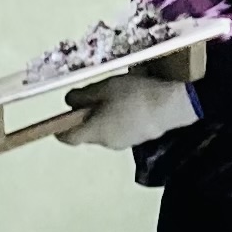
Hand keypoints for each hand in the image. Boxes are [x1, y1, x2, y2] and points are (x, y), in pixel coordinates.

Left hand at [55, 72, 196, 150]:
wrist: (172, 105)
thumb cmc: (133, 95)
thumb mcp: (104, 87)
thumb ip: (82, 96)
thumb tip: (68, 103)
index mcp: (93, 132)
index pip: (68, 138)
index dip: (60, 129)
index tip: (59, 119)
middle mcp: (106, 143)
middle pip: (88, 133)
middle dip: (87, 117)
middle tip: (95, 96)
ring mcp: (124, 143)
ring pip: (106, 131)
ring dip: (105, 117)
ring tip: (117, 96)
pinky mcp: (139, 140)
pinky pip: (122, 130)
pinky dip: (121, 119)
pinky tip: (133, 103)